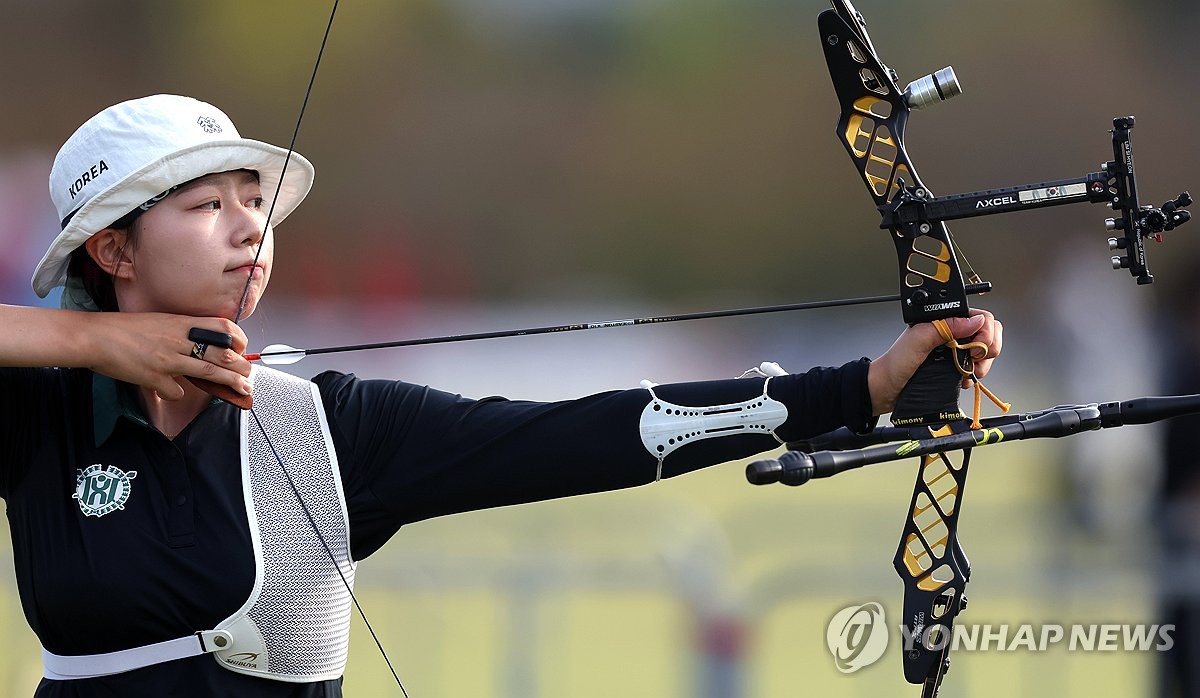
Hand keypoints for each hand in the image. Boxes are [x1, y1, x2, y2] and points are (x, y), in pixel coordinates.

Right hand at [84, 313, 252, 400]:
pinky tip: (175, 392)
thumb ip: (181, 331)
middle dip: (240, 366)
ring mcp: (168, 359)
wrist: (95, 336)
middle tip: (248, 374)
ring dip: (229, 382)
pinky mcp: (154, 377)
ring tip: (242, 388)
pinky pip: (176, 391)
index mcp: (181, 322)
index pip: (222, 327)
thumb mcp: (159, 321)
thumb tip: (200, 345)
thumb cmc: (124, 328)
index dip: (238, 339)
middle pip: (221, 353)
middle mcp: (178, 339)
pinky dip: (177, 393)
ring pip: (208, 371)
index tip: (242, 348)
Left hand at [867, 309, 1002, 414]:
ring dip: (983, 363)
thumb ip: (945, 327)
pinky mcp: (955, 365)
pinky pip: (977, 366)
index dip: (984, 331)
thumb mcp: (918, 340)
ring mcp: (954, 349)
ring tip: (969, 372)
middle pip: (987, 332)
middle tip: (975, 359)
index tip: (978, 347)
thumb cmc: (894, 363)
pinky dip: (975, 373)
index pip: (978, 316)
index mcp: (942, 320)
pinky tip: (963, 379)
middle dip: (988, 348)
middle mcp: (951, 332)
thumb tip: (974, 321)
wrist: (886, 389)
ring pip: (985, 350)